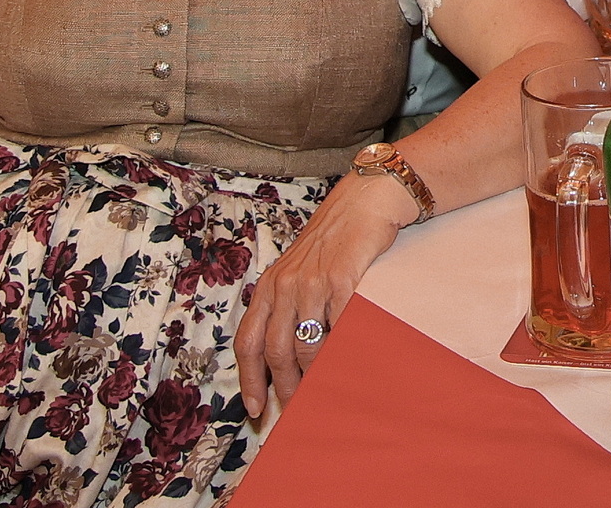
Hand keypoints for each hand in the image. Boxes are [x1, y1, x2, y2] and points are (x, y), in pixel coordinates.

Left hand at [234, 170, 416, 416]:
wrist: (362, 204)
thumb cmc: (333, 241)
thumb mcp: (297, 270)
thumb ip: (287, 305)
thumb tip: (287, 355)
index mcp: (269, 286)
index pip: (248, 340)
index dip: (248, 378)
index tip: (254, 407)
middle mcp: (285, 285)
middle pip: (275, 351)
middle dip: (283, 386)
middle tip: (295, 407)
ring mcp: (312, 283)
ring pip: (305, 344)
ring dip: (312, 374)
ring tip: (322, 390)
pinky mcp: (341, 281)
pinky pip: (337, 327)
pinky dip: (341, 350)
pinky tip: (346, 361)